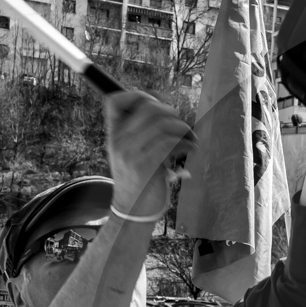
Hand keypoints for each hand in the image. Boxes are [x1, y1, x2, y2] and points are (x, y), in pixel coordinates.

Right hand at [104, 91, 189, 219]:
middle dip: (171, 113)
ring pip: (162, 124)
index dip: (138, 95)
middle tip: (181, 126)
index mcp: (114, 135)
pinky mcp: (146, 166)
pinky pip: (170, 142)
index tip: (157, 104)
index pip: (115, 101)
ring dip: (183, 129)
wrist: (132, 211)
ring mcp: (131, 153)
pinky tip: (191, 149)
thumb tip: (166, 112)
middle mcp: (119, 141)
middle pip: (148, 108)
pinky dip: (186, 143)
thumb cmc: (138, 182)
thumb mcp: (131, 154)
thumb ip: (141, 135)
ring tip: (191, 138)